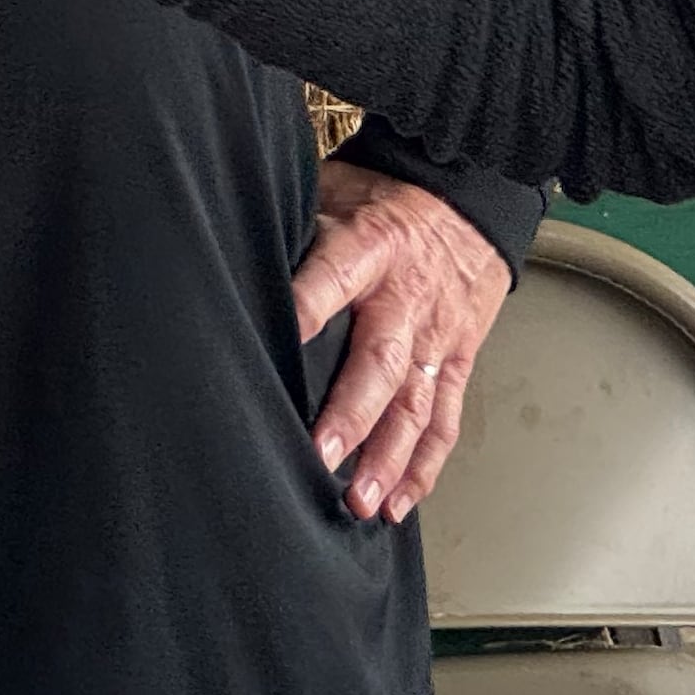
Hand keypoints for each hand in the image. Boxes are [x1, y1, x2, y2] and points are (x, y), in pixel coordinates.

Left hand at [294, 158, 510, 525]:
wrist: (468, 195)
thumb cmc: (383, 198)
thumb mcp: (329, 191)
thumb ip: (291, 228)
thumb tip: (226, 255)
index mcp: (367, 247)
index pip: (329, 280)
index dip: (303, 311)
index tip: (274, 344)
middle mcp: (405, 299)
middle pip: (380, 364)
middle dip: (350, 416)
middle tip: (320, 456)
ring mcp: (436, 336)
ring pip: (416, 405)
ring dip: (390, 459)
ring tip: (364, 503)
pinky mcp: (458, 360)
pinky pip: (444, 419)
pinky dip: (424, 465)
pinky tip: (400, 501)